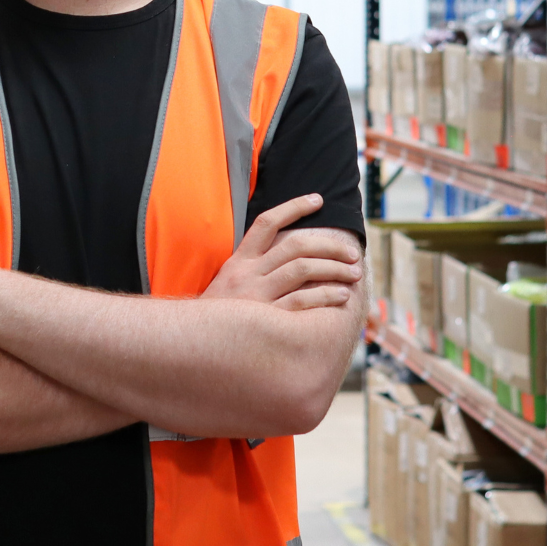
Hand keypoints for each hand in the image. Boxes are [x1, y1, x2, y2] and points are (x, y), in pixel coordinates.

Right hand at [202, 195, 361, 309]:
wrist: (192, 345)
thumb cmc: (216, 318)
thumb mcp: (227, 285)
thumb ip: (252, 269)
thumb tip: (286, 256)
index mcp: (238, 261)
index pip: (267, 222)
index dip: (294, 207)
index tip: (318, 200)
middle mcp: (248, 274)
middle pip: (295, 246)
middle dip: (329, 246)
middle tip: (352, 253)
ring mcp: (257, 295)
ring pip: (302, 269)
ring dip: (334, 269)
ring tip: (354, 273)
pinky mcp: (266, 319)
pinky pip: (301, 301)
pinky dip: (325, 295)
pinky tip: (341, 295)